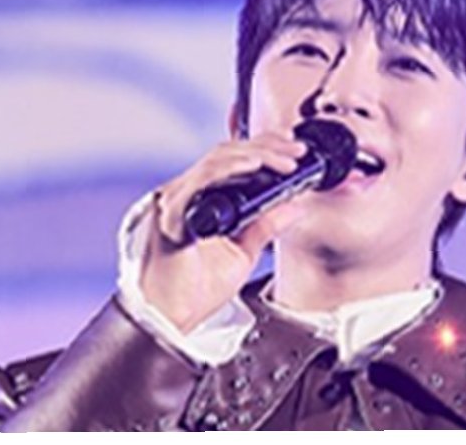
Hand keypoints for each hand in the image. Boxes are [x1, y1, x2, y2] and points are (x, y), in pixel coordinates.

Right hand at [135, 135, 318, 328]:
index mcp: (198, 200)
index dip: (263, 148)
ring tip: (285, 161)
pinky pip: (201, 180)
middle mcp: (183, 194)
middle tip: (296, 152)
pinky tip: (253, 166)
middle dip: (267, 147)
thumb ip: (265, 226)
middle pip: (227, 153)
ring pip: (218, 160)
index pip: (231, 160)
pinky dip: (229, 169)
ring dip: (256, 155)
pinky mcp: (173, 214)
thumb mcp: (242, 253)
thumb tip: (295, 207)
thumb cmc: (193, 291)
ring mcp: (175, 201)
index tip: (293, 151)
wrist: (169, 318)